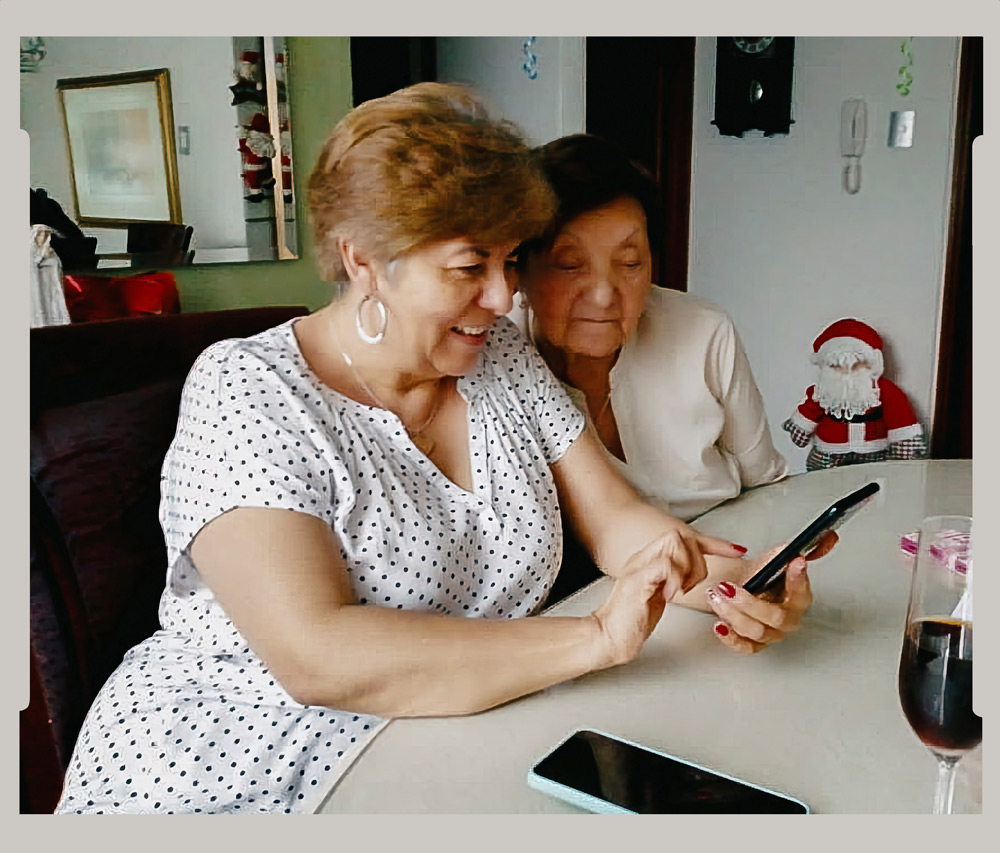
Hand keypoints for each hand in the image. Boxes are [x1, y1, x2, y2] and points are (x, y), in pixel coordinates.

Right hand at [591, 528, 743, 666]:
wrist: (608, 638)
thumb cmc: (632, 622)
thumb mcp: (660, 595)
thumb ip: (674, 580)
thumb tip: (694, 575)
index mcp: (649, 559)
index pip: (681, 538)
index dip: (712, 543)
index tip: (736, 552)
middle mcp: (643, 557)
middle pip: (678, 534)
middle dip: (696, 558)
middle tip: (691, 585)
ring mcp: (639, 567)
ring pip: (674, 543)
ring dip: (687, 567)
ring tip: (680, 589)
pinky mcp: (637, 580)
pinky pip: (665, 564)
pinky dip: (676, 578)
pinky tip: (671, 595)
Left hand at [706, 532, 837, 653]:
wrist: (740, 586)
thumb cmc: (760, 575)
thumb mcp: (777, 556)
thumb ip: (798, 548)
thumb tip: (828, 535)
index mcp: (798, 597)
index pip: (802, 592)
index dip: (798, 579)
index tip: (794, 563)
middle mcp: (788, 618)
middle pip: (776, 618)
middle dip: (749, 603)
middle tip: (729, 587)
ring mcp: (771, 633)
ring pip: (757, 632)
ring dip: (733, 614)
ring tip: (717, 596)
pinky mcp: (753, 644)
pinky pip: (744, 647)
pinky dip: (730, 637)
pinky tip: (720, 624)